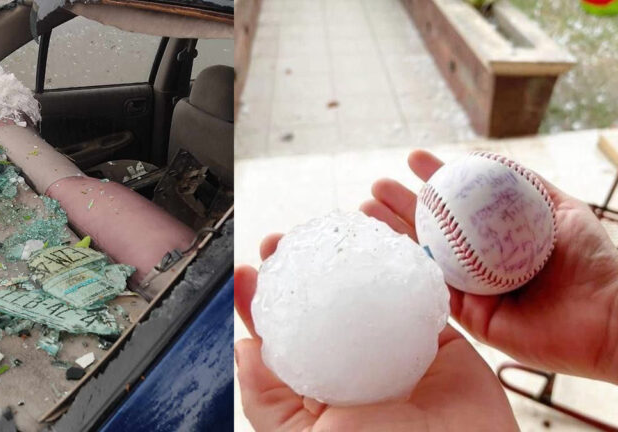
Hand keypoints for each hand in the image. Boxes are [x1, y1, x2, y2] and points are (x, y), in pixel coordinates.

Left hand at [234, 235, 516, 431]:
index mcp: (322, 391)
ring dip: (345, 257)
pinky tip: (378, 240)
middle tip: (279, 242)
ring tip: (324, 230)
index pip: (285, 339)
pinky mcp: (440, 340)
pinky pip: (420, 294)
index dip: (263, 303)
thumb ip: (269, 399)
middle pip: (322, 306)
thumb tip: (244, 350)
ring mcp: (397, 350)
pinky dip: (403, 265)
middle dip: (298, 268)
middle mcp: (356, 366)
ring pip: (367, 292)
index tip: (248, 271)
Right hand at [360, 149, 617, 383]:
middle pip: (433, 229)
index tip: (413, 158)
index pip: (459, 203)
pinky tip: (389, 250)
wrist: (610, 317)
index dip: (436, 178)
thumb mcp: (563, 209)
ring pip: (425, 258)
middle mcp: (481, 261)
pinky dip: (410, 270)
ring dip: (394, 234)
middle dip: (403, 205)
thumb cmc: (594, 263)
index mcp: (500, 236)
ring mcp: (474, 290)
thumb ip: (528, 185)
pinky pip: (435, 292)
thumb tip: (487, 159)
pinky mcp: (471, 319)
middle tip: (377, 186)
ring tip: (368, 210)